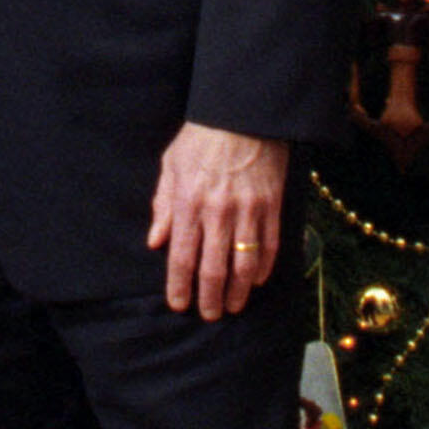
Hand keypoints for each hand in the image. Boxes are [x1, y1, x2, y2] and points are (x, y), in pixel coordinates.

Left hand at [147, 122, 288, 319]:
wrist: (243, 113)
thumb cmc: (202, 138)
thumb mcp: (171, 165)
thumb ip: (163, 205)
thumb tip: (155, 241)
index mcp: (189, 203)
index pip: (182, 257)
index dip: (179, 287)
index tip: (179, 305)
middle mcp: (218, 213)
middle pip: (213, 270)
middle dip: (210, 299)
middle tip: (209, 315)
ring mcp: (248, 211)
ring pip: (244, 265)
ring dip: (238, 292)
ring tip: (234, 306)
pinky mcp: (272, 206)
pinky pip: (269, 246)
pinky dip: (263, 268)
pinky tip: (256, 280)